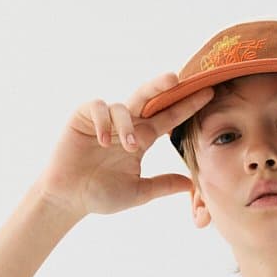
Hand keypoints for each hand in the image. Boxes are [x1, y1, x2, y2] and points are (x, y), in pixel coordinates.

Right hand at [38, 75, 213, 218]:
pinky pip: (98, 107)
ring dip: (128, 125)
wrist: (69, 198)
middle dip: (161, 86)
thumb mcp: (138, 192)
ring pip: (122, 107)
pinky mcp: (84, 116)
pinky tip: (103, 141)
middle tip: (175, 79)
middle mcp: (126, 124)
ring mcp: (105, 118)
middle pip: (148, 97)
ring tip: (129, 147)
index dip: (186, 106)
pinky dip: (103, 121)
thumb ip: (162, 185)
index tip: (208, 94)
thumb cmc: (100, 195)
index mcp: (141, 138)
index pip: (167, 118)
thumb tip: (191, 184)